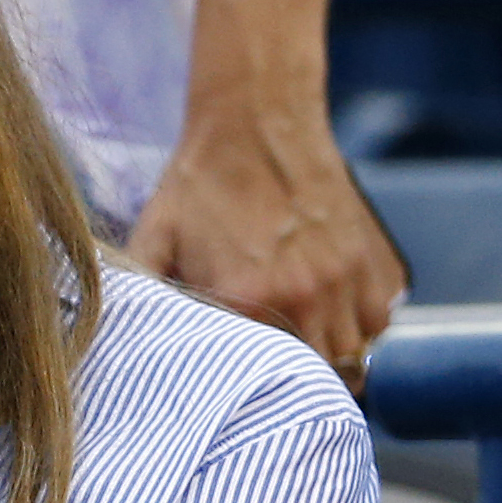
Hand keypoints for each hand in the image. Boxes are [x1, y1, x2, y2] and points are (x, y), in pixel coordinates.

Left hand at [129, 104, 406, 389]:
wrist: (256, 120)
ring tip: (300, 338)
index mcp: (246, 299)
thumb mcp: (153, 240)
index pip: (256, 377)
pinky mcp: (377, 261)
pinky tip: (329, 309)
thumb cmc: (200, 184)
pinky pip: (379, 320)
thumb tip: (122, 342)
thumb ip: (141, 298)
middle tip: (271, 367)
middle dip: (293, 378)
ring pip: (354, 354)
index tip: (239, 378)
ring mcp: (348, 279)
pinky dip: (360, 324)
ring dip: (329, 354)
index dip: (246, 382)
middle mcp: (306, 296)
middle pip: (313, 377)